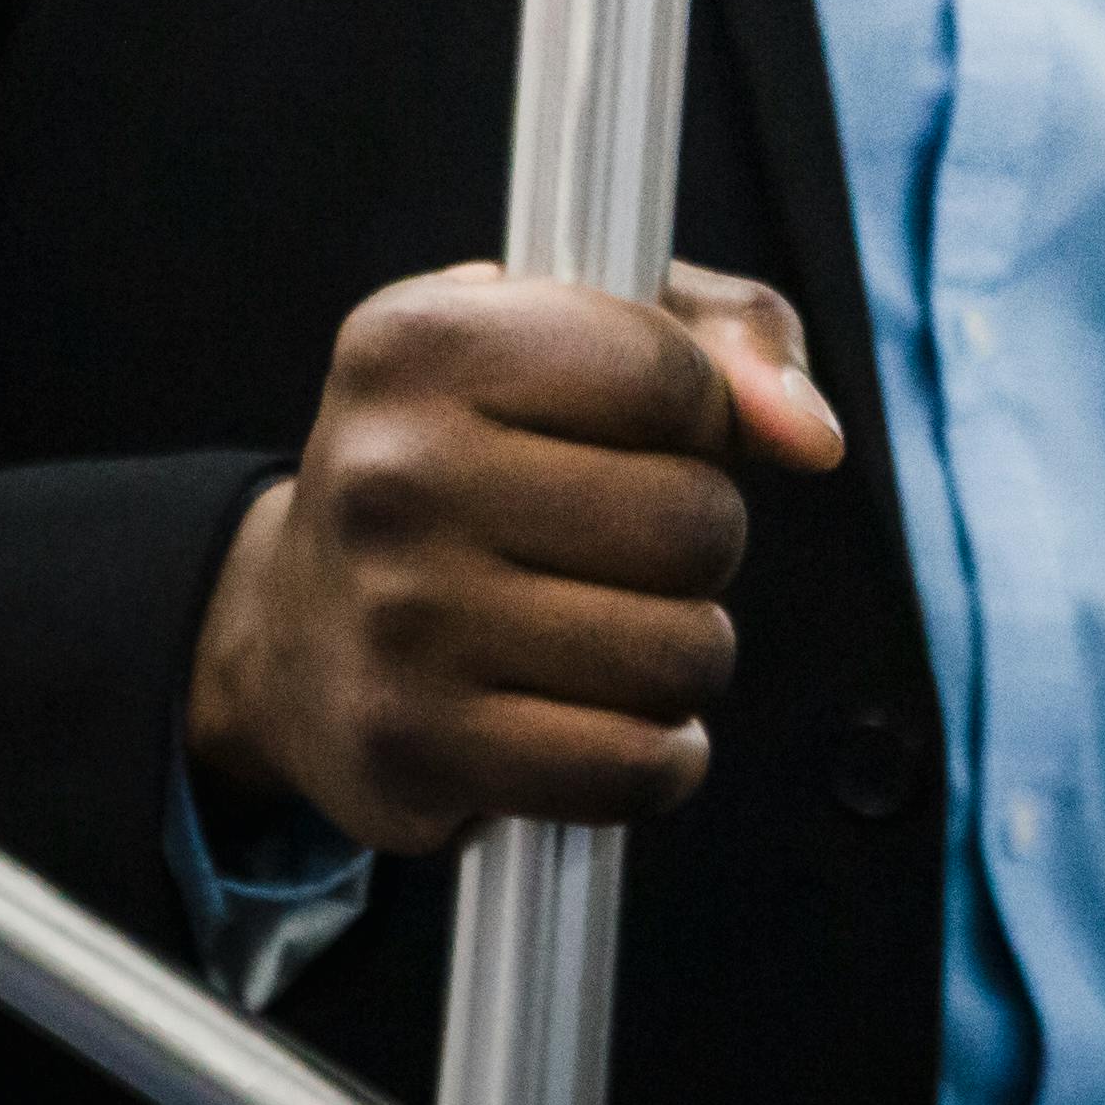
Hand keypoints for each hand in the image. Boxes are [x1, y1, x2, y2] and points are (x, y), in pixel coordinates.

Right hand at [187, 262, 845, 855]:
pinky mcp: (413, 748)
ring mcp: (396, 618)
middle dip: (698, 543)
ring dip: (683, 653)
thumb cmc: (471, 462)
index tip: (645, 436)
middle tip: (624, 550)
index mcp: (420, 340)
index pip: (670, 376)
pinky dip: (658, 756)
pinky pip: (634, 769)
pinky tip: (610, 719)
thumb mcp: (571, 340)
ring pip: (681, 653)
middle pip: (692, 520)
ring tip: (613, 631)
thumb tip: (811, 436)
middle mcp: (391, 472)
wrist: (294, 630)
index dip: (700, 415)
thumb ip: (723, 336)